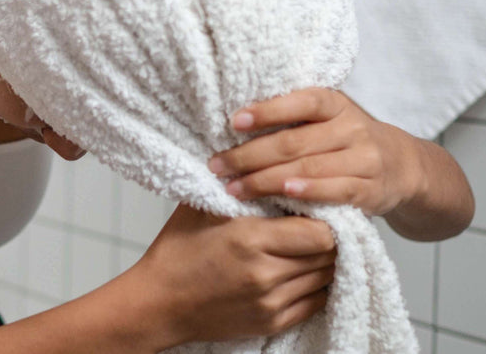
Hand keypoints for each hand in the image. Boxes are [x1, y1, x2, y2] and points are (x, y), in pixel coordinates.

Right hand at [125, 204, 335, 344]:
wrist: (158, 303)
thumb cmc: (177, 252)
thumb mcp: (202, 207)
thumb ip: (239, 186)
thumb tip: (268, 162)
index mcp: (250, 239)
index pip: (321, 232)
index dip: (326, 219)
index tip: (316, 209)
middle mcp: (265, 274)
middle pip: (327, 255)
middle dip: (328, 238)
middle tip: (318, 224)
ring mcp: (270, 303)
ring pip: (324, 278)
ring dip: (322, 261)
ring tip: (308, 246)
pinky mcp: (271, 323)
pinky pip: (315, 303)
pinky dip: (315, 285)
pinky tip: (302, 271)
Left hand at [207, 87, 422, 216]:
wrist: (403, 166)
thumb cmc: (346, 140)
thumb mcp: (327, 119)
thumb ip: (292, 119)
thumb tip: (233, 123)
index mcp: (336, 104)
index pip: (300, 102)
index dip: (267, 111)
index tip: (233, 122)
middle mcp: (352, 127)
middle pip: (294, 142)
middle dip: (249, 155)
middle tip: (217, 166)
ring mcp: (364, 159)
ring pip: (308, 168)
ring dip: (265, 180)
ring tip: (233, 188)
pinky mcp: (370, 190)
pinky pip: (335, 191)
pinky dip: (308, 192)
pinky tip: (282, 194)